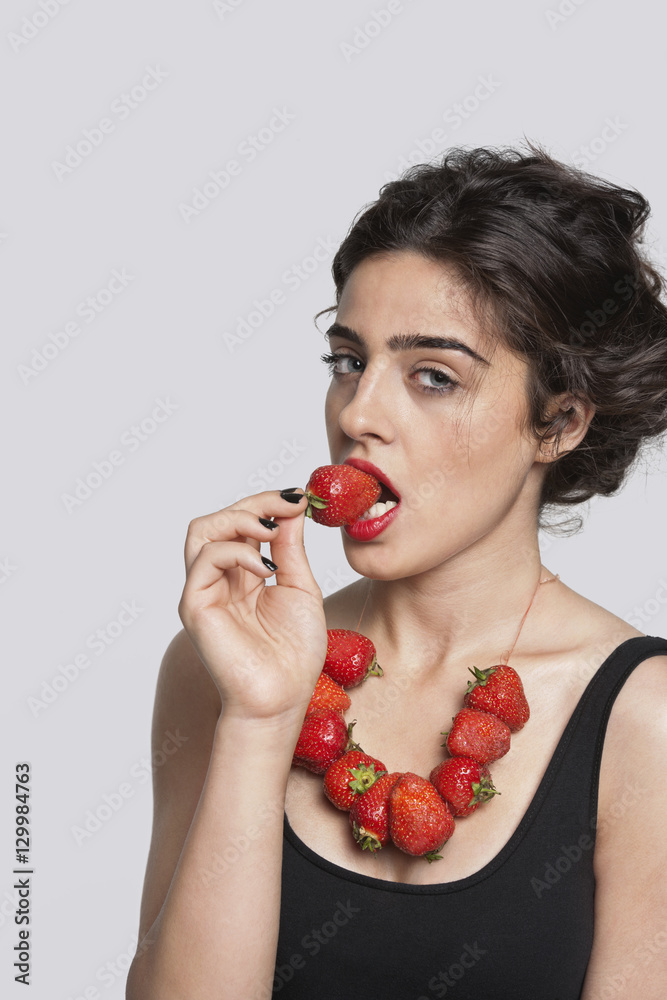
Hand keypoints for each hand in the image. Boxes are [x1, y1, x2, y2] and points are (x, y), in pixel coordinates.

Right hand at [178, 489, 327, 725]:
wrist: (283, 698)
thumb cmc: (294, 653)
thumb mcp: (300, 587)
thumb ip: (290, 548)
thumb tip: (292, 507)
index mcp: (242, 575)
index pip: (242, 524)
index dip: (268, 503)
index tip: (300, 498)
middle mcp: (218, 579)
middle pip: (219, 519)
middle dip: (255, 503)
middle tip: (288, 505)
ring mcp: (203, 590)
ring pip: (202, 530)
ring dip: (239, 518)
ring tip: (271, 530)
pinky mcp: (194, 605)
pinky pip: (205, 559)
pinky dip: (236, 550)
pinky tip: (265, 568)